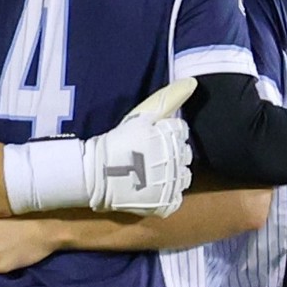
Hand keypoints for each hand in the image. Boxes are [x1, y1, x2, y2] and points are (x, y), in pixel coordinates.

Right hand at [83, 79, 196, 214]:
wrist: (94, 174)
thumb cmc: (116, 141)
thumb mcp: (141, 115)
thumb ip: (168, 98)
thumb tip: (192, 82)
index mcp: (172, 135)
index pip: (181, 130)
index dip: (166, 133)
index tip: (150, 138)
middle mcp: (176, 159)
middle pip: (185, 153)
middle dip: (172, 152)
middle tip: (148, 155)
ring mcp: (171, 183)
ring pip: (185, 177)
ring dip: (173, 174)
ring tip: (152, 173)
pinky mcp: (165, 204)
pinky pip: (176, 199)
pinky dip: (167, 195)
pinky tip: (152, 189)